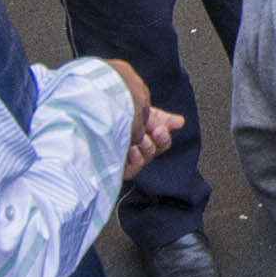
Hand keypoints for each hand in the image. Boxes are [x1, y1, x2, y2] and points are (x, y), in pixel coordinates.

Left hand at [101, 61, 182, 179]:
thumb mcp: (140, 110)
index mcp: (145, 134)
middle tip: (155, 132)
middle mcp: (137, 146)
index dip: (164, 136)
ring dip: (146, 148)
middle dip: (158, 141)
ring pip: (144, 158)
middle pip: (155, 150)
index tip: (161, 129)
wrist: (95, 108)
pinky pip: (130, 168)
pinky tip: (129, 148)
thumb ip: (161, 118)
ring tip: (141, 138)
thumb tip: (180, 122)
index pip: (162, 140)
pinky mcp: (116, 166)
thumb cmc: (116, 111)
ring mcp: (126, 156)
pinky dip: (133, 159)